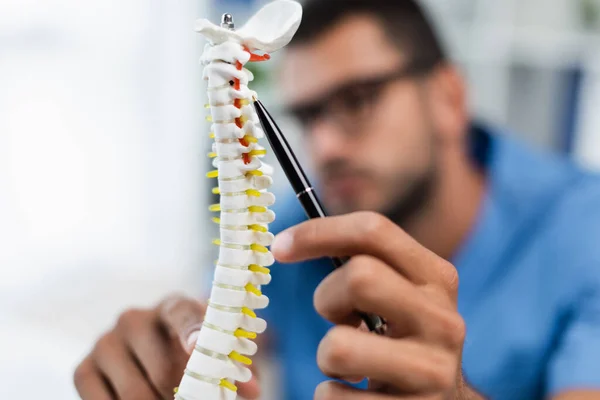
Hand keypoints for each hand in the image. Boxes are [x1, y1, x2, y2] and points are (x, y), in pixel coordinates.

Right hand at [74, 295, 261, 399]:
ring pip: (134, 392)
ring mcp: (105, 342)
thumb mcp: (212, 353)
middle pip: (161, 368)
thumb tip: (252, 389)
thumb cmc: (188, 353)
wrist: (146, 356)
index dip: (191, 330)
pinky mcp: (83, 368)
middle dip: (181, 397)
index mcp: (172, 306)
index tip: (197, 349)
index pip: (182, 313)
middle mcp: (134, 318)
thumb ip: (231, 366)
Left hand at [272, 212, 480, 399]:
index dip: (317, 233)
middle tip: (339, 319)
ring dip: (326, 357)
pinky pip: (333, 398)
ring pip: (338, 347)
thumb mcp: (399, 295)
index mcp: (437, 278)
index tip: (280, 248)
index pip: (374, 230)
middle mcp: (443, 320)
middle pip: (359, 277)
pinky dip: (330, 395)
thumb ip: (365, 263)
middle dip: (327, 299)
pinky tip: (357, 395)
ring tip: (349, 364)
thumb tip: (289, 243)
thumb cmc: (400, 340)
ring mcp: (432, 371)